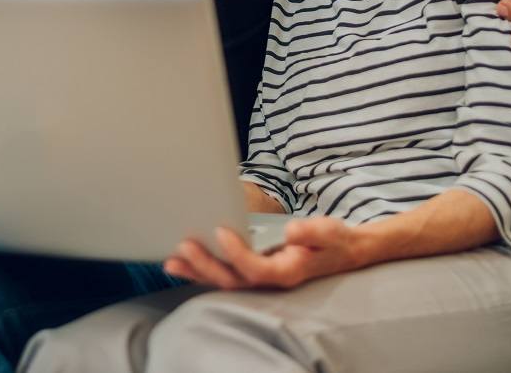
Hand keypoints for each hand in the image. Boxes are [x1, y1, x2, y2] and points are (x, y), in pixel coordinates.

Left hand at [163, 218, 360, 290]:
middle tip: (184, 245)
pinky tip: (181, 262)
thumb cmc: (333, 240)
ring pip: (224, 281)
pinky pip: (224, 275)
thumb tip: (291, 230)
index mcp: (287, 271)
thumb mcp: (330, 231)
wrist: (339, 252)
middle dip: (207, 264)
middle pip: (233, 279)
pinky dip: (201, 270)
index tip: (221, 231)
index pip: (257, 269)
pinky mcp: (252, 273)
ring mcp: (259, 279)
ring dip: (197, 271)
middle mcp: (270, 280)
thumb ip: (313, 232)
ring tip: (171, 261)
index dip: (237, 254)